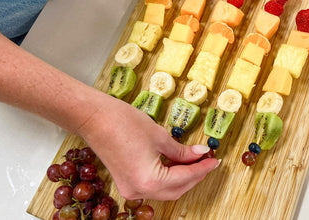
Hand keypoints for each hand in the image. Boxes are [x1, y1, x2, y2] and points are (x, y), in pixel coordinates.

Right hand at [78, 94, 219, 200]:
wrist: (94, 118)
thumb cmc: (123, 123)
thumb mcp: (160, 136)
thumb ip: (182, 150)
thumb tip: (199, 153)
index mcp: (150, 181)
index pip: (185, 178)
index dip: (202, 168)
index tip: (215, 160)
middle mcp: (139, 191)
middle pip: (176, 189)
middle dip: (194, 175)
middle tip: (207, 160)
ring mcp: (130, 188)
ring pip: (165, 189)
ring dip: (181, 177)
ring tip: (195, 159)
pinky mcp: (125, 181)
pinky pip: (153, 185)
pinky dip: (167, 176)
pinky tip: (177, 162)